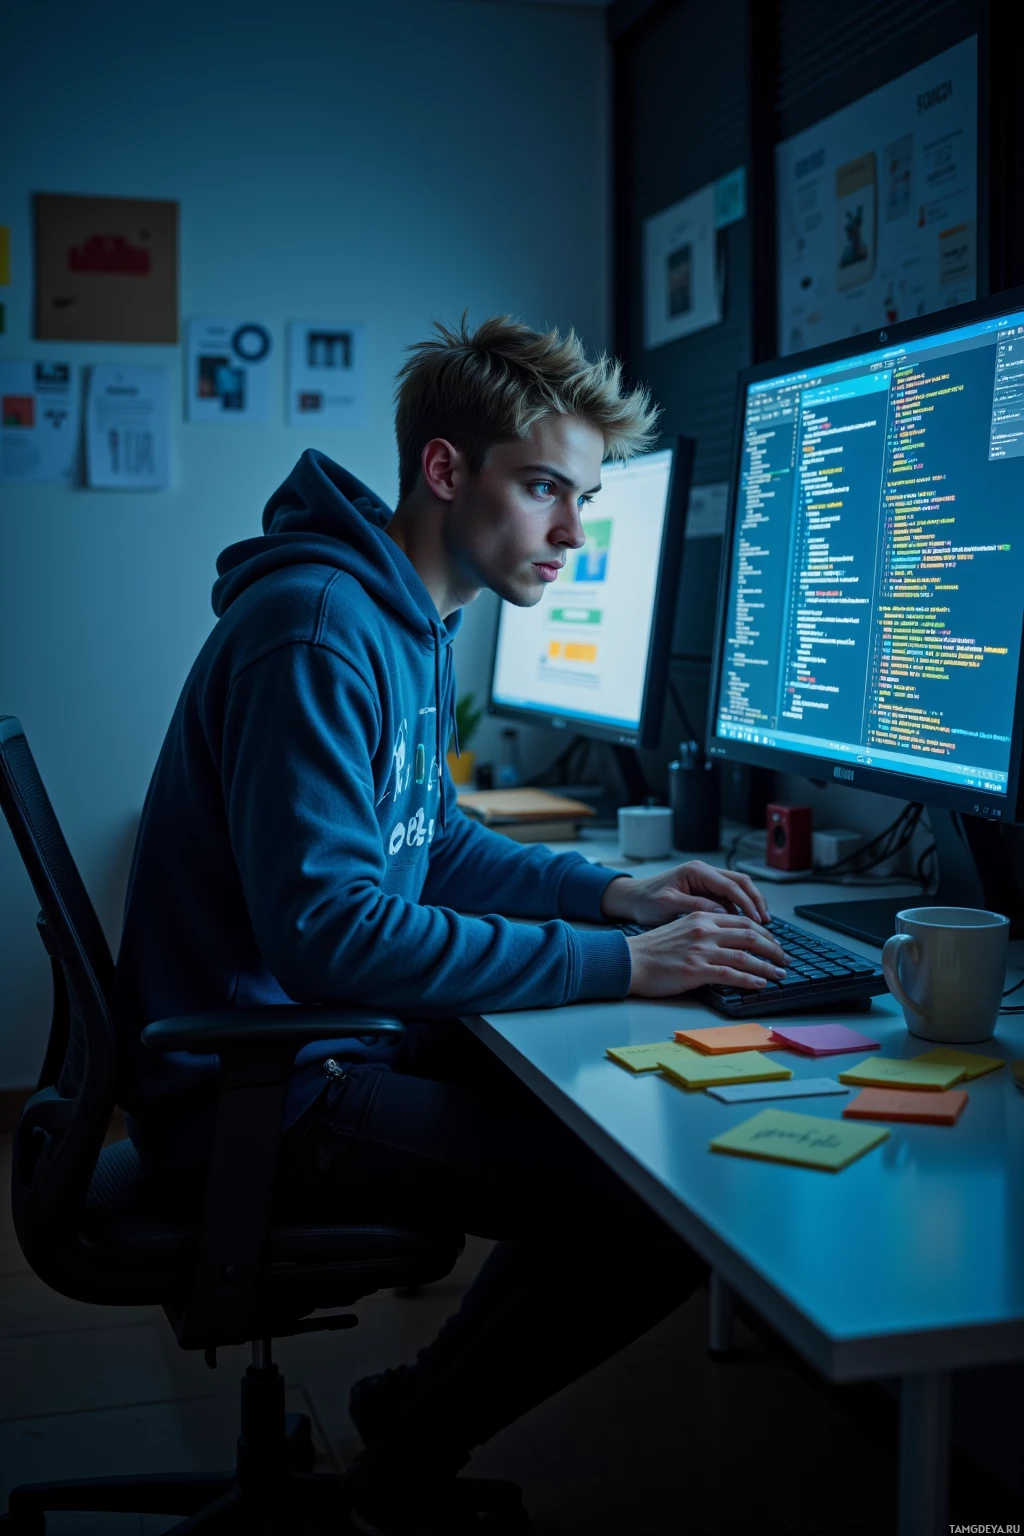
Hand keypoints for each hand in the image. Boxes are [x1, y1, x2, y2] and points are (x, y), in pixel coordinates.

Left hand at [600, 860, 769, 926]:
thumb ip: (695, 906)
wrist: (632, 899)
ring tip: (760, 927)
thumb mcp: (668, 904)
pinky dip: (738, 911)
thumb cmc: (645, 900)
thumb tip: (721, 912)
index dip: (748, 903)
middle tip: (767, 923)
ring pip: (737, 890)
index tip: (758, 920)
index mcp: (696, 871)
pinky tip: (743, 927)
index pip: (731, 884)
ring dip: (750, 906)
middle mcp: (704, 872)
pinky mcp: (704, 891)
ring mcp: (705, 881)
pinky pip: (728, 899)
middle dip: (756, 902)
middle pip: (741, 883)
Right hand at [625, 912, 788, 998]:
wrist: (630, 961)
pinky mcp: (696, 970)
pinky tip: (760, 984)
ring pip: (745, 955)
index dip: (763, 933)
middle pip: (749, 935)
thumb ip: (704, 932)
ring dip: (767, 966)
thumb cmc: (652, 950)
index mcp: (701, 917)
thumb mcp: (681, 929)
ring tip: (780, 974)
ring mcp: (701, 949)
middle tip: (784, 958)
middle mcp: (704, 929)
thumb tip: (728, 944)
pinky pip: (731, 974)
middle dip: (772, 948)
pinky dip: (750, 979)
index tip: (773, 943)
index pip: (741, 921)